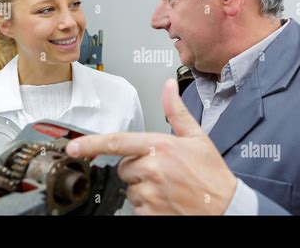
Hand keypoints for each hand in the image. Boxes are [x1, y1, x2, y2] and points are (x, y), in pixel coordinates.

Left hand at [66, 78, 236, 214]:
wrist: (226, 208)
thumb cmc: (212, 174)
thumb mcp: (197, 137)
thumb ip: (176, 111)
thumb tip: (169, 87)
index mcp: (160, 147)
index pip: (117, 142)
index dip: (90, 144)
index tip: (73, 148)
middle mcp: (152, 169)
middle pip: (124, 168)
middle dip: (137, 169)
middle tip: (162, 171)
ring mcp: (150, 194)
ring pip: (131, 189)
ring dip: (144, 188)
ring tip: (168, 187)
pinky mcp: (150, 213)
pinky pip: (137, 208)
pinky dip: (148, 206)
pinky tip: (166, 201)